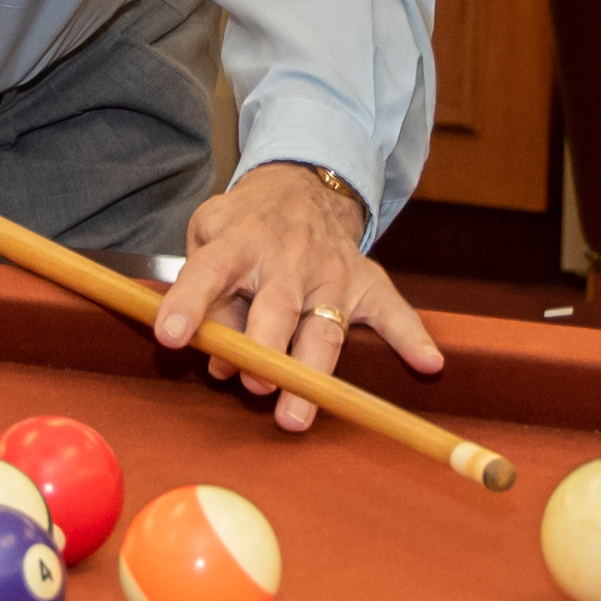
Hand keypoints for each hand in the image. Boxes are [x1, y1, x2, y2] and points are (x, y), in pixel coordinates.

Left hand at [155, 162, 445, 430]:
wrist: (301, 185)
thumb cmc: (245, 225)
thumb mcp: (209, 238)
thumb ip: (208, 293)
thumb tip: (218, 357)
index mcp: (240, 242)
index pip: (209, 271)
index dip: (189, 303)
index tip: (172, 335)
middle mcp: (287, 258)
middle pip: (277, 307)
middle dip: (265, 350)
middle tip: (254, 385)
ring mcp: (331, 271)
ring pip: (325, 327)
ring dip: (312, 372)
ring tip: (296, 415)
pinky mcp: (365, 281)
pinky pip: (393, 312)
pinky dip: (413, 338)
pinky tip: (428, 363)